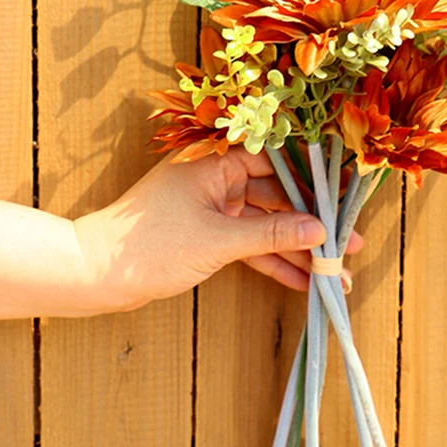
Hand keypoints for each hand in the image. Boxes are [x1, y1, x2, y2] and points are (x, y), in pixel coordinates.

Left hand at [75, 147, 363, 312]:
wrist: (96, 274)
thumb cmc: (150, 246)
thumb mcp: (218, 240)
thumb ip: (271, 234)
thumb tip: (320, 230)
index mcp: (216, 163)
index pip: (277, 164)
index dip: (314, 181)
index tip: (347, 196)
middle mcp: (218, 180)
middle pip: (277, 198)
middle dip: (312, 225)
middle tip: (350, 244)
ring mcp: (214, 209)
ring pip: (266, 226)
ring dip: (297, 250)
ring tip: (334, 274)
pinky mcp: (208, 235)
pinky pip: (249, 245)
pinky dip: (272, 263)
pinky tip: (302, 282)